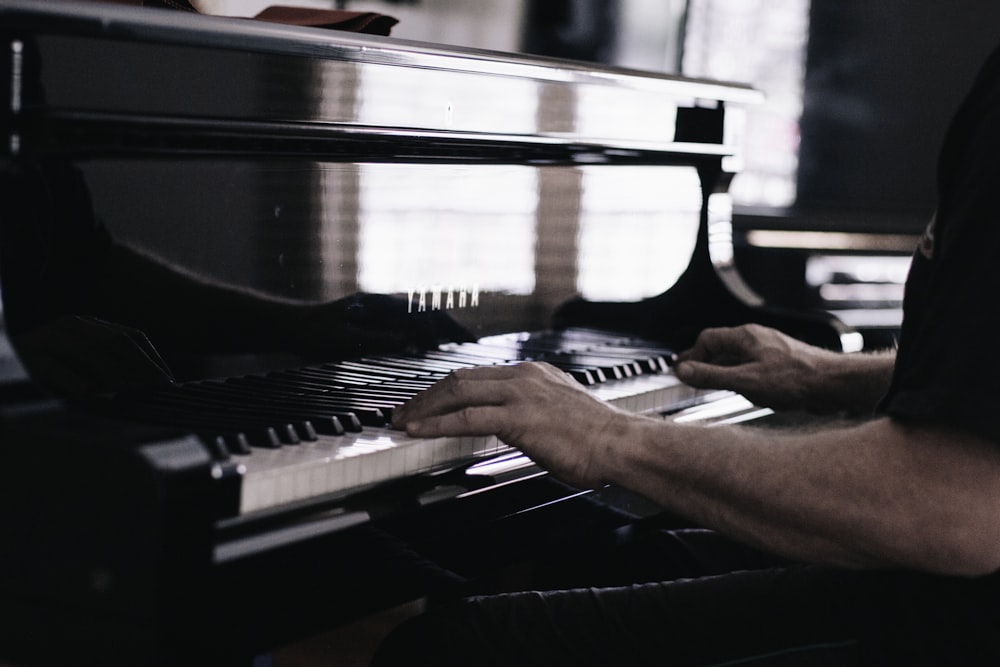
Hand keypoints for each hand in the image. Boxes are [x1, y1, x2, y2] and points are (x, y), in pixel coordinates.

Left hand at [391, 362, 634, 488]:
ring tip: (403, 420)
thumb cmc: (597, 438)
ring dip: (424, 407)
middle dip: (426, 394)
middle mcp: (523, 377)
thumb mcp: (560, 413)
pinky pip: (465, 418)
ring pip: (457, 393)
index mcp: (533, 374)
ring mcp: (520, 394)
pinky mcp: (518, 417)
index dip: (447, 389)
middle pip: (460, 378)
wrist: (620, 444)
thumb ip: (535, 411)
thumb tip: (516, 424)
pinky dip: (436, 424)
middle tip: (405, 409)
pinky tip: (419, 431)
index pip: (478, 375)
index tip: (429, 401)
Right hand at [673, 324, 839, 411]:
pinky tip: (754, 396)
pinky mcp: (781, 366)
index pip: (707, 339)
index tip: (682, 373)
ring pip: (738, 361)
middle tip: (694, 382)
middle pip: (721, 349)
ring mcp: (770, 352)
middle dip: (707, 367)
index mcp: (745, 337)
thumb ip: (711, 376)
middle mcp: (757, 340)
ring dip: (728, 376)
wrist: (835, 385)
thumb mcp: (746, 381)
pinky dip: (746, 382)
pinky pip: (754, 370)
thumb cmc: (796, 379)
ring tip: (724, 392)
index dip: (692, 357)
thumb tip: (683, 371)